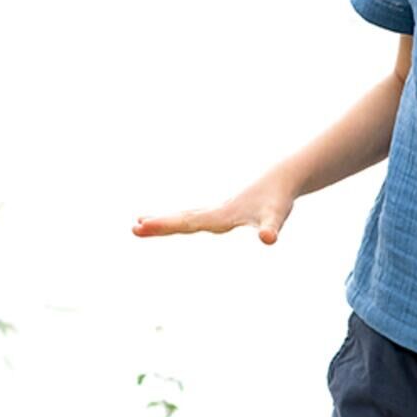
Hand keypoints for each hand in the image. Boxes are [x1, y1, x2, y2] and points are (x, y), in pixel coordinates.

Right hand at [132, 175, 295, 245]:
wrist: (283, 178)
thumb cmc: (278, 200)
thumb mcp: (275, 217)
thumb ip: (271, 228)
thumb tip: (268, 239)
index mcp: (221, 216)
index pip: (188, 222)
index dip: (165, 225)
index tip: (140, 225)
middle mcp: (216, 213)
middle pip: (183, 219)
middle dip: (159, 225)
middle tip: (133, 228)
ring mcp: (220, 211)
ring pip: (187, 216)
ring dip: (166, 220)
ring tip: (140, 220)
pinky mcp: (227, 211)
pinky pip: (198, 216)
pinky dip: (183, 219)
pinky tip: (178, 220)